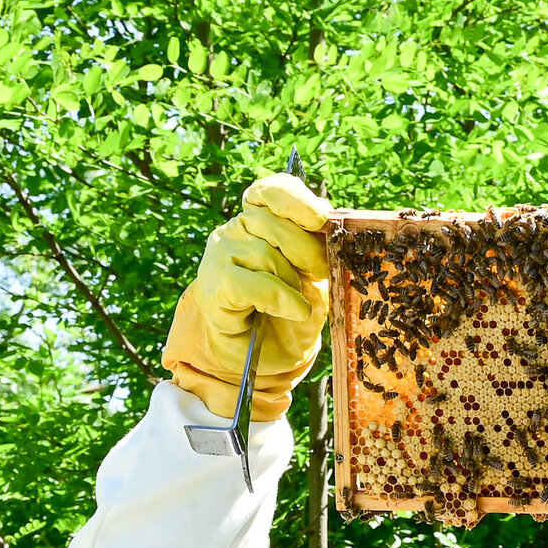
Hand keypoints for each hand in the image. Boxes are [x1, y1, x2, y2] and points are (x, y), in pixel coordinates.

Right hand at [163, 172, 332, 424]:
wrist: (257, 356)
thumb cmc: (285, 313)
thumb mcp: (310, 277)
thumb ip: (317, 250)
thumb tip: (332, 229)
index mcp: (260, 220)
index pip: (271, 191)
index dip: (296, 200)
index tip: (322, 218)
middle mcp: (237, 230)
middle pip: (273, 222)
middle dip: (306, 249)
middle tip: (321, 273)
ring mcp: (222, 254)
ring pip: (264, 253)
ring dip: (291, 282)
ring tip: (298, 305)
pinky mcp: (216, 285)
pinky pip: (251, 284)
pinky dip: (279, 298)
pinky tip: (293, 310)